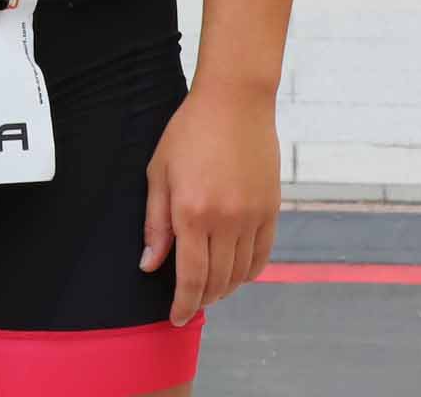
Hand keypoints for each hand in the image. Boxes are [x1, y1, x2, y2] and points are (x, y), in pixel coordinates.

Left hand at [140, 84, 279, 326]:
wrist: (234, 103)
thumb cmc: (188, 133)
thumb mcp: (159, 174)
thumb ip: (155, 224)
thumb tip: (150, 265)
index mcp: (192, 213)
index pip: (191, 277)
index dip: (184, 304)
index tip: (177, 317)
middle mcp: (226, 220)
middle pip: (217, 280)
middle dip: (202, 300)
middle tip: (189, 305)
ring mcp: (252, 217)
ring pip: (241, 272)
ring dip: (225, 289)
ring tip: (209, 291)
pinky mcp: (271, 210)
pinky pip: (262, 255)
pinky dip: (248, 272)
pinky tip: (235, 274)